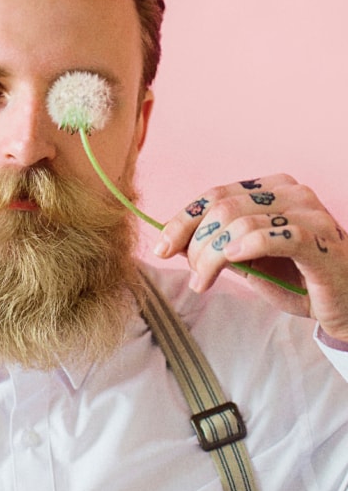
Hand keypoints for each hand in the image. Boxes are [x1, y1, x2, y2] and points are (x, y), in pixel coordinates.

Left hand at [155, 174, 347, 341]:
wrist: (346, 303)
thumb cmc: (295, 277)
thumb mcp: (245, 260)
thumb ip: (213, 246)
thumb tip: (168, 242)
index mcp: (270, 187)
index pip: (214, 196)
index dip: (182, 220)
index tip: (160, 248)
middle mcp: (289, 191)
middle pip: (221, 208)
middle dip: (195, 243)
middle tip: (192, 275)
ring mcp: (307, 211)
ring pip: (238, 222)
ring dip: (211, 256)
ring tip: (203, 281)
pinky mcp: (319, 238)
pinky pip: (272, 235)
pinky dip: (245, 247)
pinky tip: (231, 261)